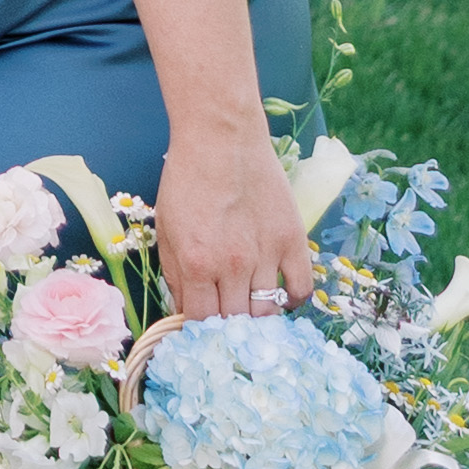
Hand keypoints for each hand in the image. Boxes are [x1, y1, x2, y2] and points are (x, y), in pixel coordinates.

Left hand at [151, 119, 319, 317]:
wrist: (221, 138)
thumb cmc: (186, 179)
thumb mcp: (166, 228)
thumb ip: (175, 274)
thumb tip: (186, 310)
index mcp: (195, 263)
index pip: (201, 321)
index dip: (200, 330)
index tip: (201, 327)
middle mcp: (231, 266)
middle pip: (235, 322)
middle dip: (228, 328)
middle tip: (227, 321)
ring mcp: (266, 255)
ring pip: (268, 312)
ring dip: (258, 317)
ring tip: (250, 309)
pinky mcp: (292, 241)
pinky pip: (301, 288)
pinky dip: (292, 299)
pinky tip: (280, 294)